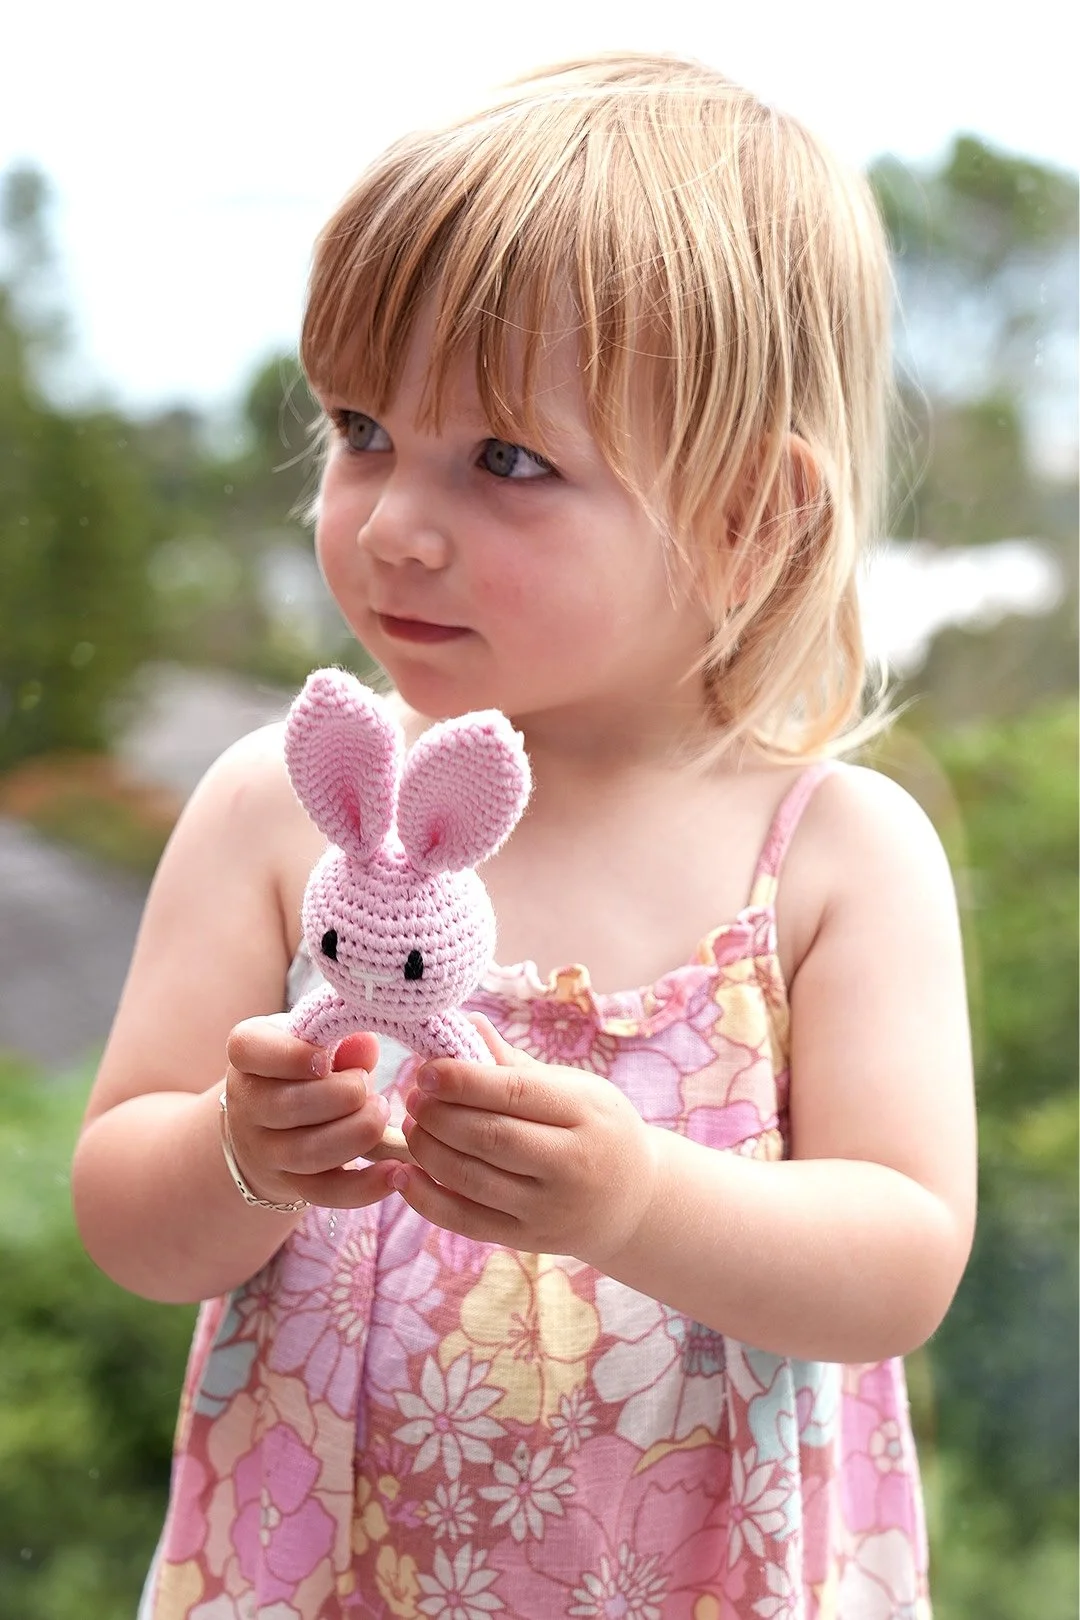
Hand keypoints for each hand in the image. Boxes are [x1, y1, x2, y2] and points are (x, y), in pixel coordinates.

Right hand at [223, 1017, 404, 1208]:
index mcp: (250, 1055)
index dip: (289, 1055)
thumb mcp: (320, 1045)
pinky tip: (393, 1169)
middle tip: (367, 1087)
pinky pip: (325, 1192)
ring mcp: (264, 1149)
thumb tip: (366, 1046)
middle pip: (286, 1106)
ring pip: (305, 1154)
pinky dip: (364, 1186)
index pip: (248, 1049)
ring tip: (381, 1115)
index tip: (326, 1059)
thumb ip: (344, 1042)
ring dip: (355, 1135)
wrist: (277, 1123)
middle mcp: (246, 1103)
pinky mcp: (291, 1183)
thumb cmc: (307, 1070)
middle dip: (342, 1096)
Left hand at [394, 1016, 658, 1264]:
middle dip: (439, 1115)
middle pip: (490, 1137)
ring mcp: (549, 1208)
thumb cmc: (597, 1129)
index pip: (516, 1093)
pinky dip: (427, 1199)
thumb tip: (465, 1024)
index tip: (427, 1069)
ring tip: (411, 1126)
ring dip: (428, 1150)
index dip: (464, 1080)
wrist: (634, 1201)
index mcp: (586, 1114)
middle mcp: (571, 1164)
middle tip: (413, 1096)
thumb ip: (517, 1064)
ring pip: (472, 1179)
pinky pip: (467, 1222)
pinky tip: (404, 1175)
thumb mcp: (576, 1088)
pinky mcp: (528, 1239)